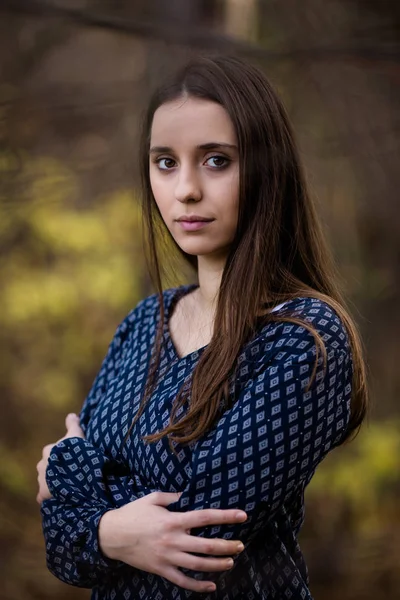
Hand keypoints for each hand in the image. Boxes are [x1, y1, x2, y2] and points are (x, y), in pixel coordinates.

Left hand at [36, 413, 84, 503]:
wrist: (73, 475)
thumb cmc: (75, 452)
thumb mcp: (76, 435)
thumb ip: (73, 425)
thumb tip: (71, 414)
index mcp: (48, 451)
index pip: (53, 452)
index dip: (63, 455)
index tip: (71, 458)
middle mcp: (42, 464)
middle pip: (48, 466)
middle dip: (56, 469)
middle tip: (71, 472)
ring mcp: (41, 480)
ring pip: (46, 481)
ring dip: (54, 482)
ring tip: (68, 486)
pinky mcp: (42, 494)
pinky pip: (44, 496)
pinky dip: (49, 496)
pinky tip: (60, 497)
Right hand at [98, 491, 246, 593]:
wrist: (111, 535)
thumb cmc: (132, 513)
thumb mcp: (152, 498)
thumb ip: (171, 497)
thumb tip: (185, 496)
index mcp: (173, 520)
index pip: (205, 517)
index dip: (226, 516)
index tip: (242, 516)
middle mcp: (174, 540)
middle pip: (207, 545)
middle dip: (227, 546)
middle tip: (241, 546)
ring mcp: (168, 557)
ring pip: (198, 565)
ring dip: (218, 565)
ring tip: (231, 562)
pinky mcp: (161, 570)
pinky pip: (183, 581)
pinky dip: (198, 586)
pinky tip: (211, 586)